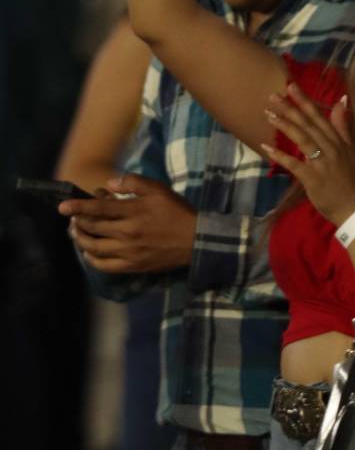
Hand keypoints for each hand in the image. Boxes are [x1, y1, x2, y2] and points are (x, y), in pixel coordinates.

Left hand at [59, 174, 196, 273]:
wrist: (197, 240)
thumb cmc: (177, 211)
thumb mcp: (158, 189)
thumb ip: (133, 183)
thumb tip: (109, 184)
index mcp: (133, 212)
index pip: (98, 208)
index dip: (78, 206)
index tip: (62, 206)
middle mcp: (128, 233)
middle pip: (93, 228)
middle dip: (78, 221)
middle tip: (73, 217)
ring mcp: (129, 252)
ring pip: (94, 248)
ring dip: (81, 240)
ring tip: (77, 233)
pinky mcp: (133, 266)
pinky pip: (105, 266)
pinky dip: (92, 260)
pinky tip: (89, 253)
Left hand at [260, 83, 354, 226]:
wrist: (353, 207)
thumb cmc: (348, 179)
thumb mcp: (349, 149)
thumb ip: (342, 126)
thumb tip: (341, 100)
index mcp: (338, 141)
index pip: (319, 116)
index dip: (304, 101)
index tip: (290, 86)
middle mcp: (330, 148)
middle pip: (308, 124)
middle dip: (290, 108)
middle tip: (272, 96)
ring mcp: (322, 163)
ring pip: (302, 139)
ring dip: (285, 125)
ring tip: (269, 114)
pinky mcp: (313, 178)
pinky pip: (294, 164)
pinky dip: (280, 156)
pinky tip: (266, 147)